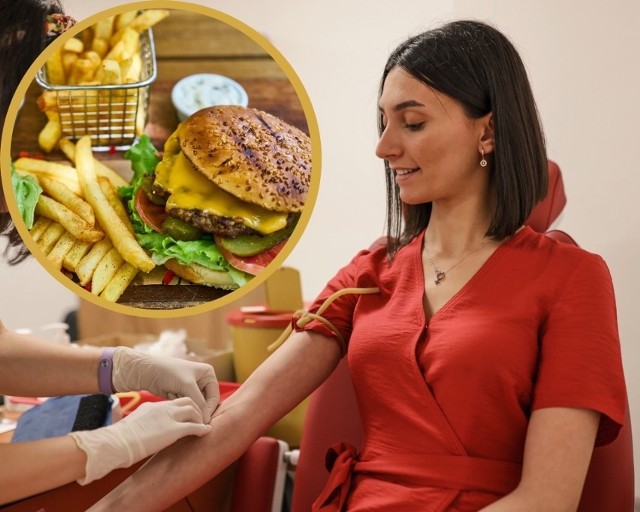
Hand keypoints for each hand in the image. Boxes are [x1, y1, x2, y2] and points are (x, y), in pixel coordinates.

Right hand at [69, 397, 211, 484]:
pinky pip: (194, 426)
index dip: (182, 408)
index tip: (186, 415)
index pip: (172, 402)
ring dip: (200, 418)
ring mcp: (169, 418)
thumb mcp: (130, 424)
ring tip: (203, 425)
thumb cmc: (118, 438)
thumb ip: (136, 421)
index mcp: (152, 406)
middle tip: (200, 418)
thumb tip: (131, 423)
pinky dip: (202, 429)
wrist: (116, 442)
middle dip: (196, 408)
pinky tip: (206, 432)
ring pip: (193, 410)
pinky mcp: (174, 430)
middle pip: (186, 401)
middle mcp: (163, 408)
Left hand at [112, 347, 218, 421]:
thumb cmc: (168, 372)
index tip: (201, 422)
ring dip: (184, 405)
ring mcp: (191, 387)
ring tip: (173, 394)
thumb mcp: (187, 386)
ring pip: (194, 405)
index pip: (213, 397)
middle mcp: (201, 380)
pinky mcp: (180, 393)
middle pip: (205, 402)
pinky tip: (169, 394)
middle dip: (195, 407)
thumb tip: (207, 420)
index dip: (208, 410)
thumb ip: (199, 403)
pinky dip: (178, 403)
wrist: (146, 370)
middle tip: (186, 414)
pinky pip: (184, 405)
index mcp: (208, 373)